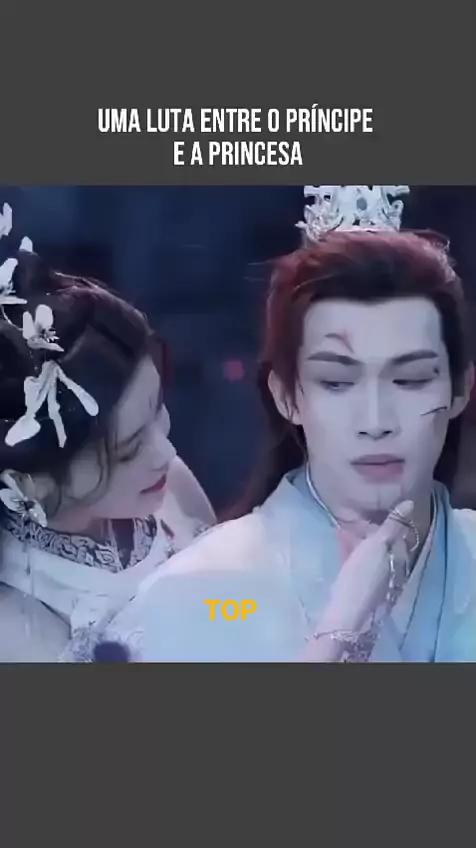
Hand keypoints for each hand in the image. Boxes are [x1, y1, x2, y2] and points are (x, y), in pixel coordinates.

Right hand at [300, 500, 413, 661]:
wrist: (345, 613)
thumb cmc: (362, 576)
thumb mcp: (378, 546)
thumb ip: (392, 526)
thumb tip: (410, 503)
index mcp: (398, 559)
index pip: (397, 535)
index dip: (387, 520)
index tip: (376, 506)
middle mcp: (390, 570)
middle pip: (382, 545)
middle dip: (370, 530)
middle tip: (355, 513)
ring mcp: (374, 580)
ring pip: (368, 554)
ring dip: (358, 539)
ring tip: (344, 525)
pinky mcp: (358, 587)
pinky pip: (355, 563)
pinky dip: (350, 551)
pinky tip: (339, 543)